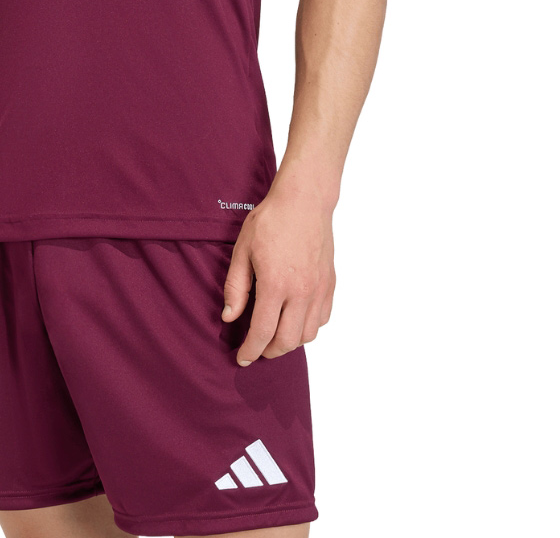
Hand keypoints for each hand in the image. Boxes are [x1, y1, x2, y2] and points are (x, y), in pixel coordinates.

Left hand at [221, 183, 334, 364]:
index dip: (251, 350)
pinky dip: (309, 326)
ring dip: (290, 342)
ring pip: (308, 334)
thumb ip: (235, 287)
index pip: (263, 332)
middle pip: (287, 341)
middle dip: (270, 351)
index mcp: (276, 285)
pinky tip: (296, 319)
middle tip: (257, 349)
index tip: (242, 358)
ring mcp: (319, 289)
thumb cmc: (271, 221)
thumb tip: (229, 316)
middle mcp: (301, 292)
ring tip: (275, 335)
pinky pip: (323, 318)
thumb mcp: (242, 250)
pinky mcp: (329, 283)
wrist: (304, 201)